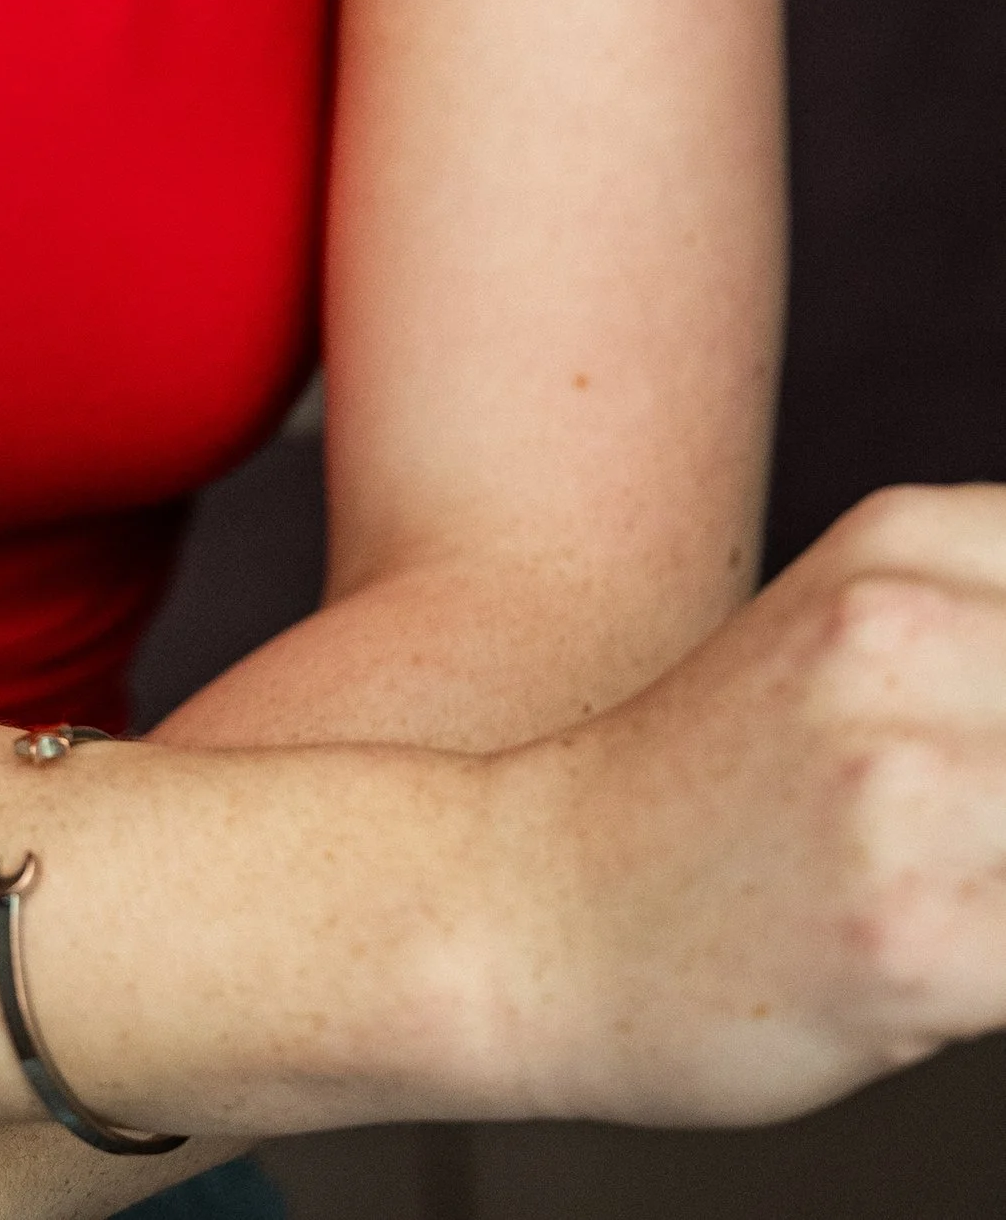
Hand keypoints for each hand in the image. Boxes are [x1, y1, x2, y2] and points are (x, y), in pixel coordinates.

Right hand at [515, 481, 1005, 1122]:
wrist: (532, 907)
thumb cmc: (714, 795)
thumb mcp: (851, 634)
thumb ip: (992, 625)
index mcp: (899, 544)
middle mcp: (894, 637)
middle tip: (990, 819)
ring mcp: (898, 785)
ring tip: (976, 876)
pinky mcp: (909, 936)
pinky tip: (971, 947)